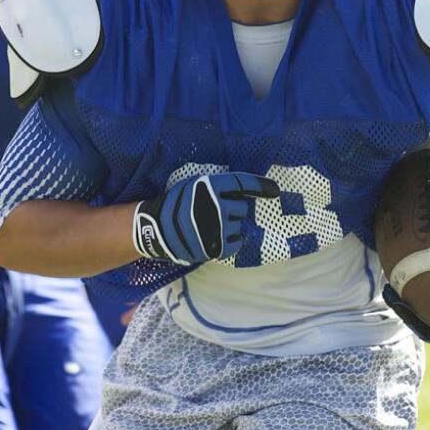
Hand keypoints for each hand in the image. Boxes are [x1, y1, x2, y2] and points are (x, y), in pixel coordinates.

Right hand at [132, 172, 279, 264]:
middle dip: (233, 210)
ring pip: (239, 225)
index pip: (242, 183)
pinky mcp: (215, 246)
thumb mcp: (193, 186)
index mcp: (209, 186)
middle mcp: (215, 205)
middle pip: (242, 207)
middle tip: (215, 213)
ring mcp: (215, 227)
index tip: (275, 191)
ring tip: (210, 226)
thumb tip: (245, 193)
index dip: (261, 186)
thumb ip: (217, 187)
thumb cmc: (176, 204)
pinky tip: (215, 238)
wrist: (155, 229)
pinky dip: (229, 242)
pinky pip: (236, 243)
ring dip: (229, 226)